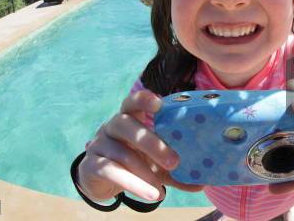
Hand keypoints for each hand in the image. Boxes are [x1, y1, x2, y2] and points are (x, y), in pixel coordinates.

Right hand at [77, 90, 203, 201]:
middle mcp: (111, 127)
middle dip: (151, 142)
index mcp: (129, 118)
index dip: (144, 99)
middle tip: (175, 162)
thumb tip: (202, 183)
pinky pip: (110, 171)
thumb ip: (177, 172)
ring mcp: (99, 144)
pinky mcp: (91, 165)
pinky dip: (132, 183)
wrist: (101, 180)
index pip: (132, 101)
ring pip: (121, 153)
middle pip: (125, 124)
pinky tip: (150, 194)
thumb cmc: (135, 162)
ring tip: (161, 190)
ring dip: (144, 171)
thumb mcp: (156, 165)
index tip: (159, 104)